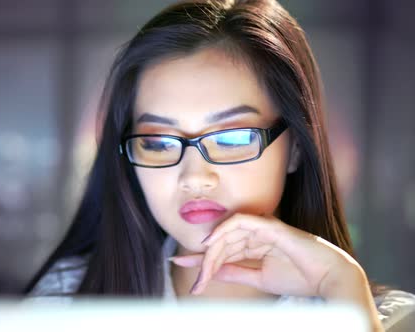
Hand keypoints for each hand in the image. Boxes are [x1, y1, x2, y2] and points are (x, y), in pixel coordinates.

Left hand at [171, 213, 363, 297]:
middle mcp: (256, 233)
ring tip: (204, 271)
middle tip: (197, 282)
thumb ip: (235, 272)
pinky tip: (211, 243)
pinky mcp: (270, 226)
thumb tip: (211, 272)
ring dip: (213, 253)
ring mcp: (263, 228)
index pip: (221, 248)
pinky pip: (241, 222)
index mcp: (254, 244)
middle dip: (204, 262)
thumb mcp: (259, 278)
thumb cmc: (300, 277)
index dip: (199, 257)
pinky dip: (224, 229)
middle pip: (221, 243)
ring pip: (227, 234)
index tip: (178, 262)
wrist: (329, 279)